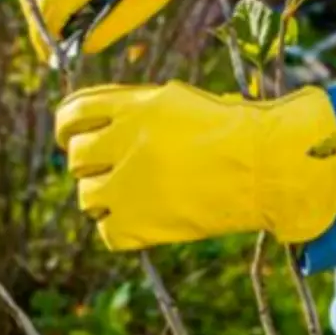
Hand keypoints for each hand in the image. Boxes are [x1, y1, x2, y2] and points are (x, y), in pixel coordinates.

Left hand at [55, 81, 335, 250]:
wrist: (269, 166)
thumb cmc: (237, 129)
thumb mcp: (182, 102)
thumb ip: (138, 108)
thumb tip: (101, 122)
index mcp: (138, 105)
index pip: (73, 111)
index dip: (66, 126)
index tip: (70, 137)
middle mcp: (127, 140)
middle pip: (76, 157)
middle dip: (89, 164)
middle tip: (107, 171)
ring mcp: (132, 184)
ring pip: (87, 196)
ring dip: (104, 197)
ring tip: (132, 197)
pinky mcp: (143, 223)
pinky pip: (107, 232)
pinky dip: (121, 228)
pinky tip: (145, 220)